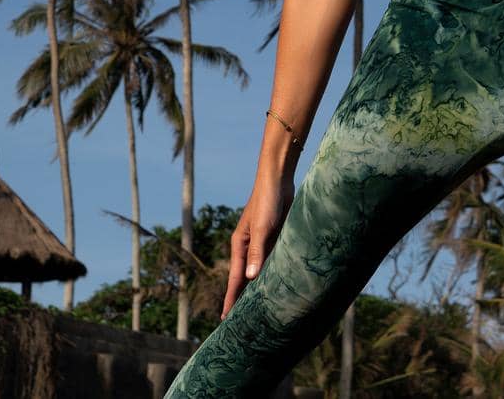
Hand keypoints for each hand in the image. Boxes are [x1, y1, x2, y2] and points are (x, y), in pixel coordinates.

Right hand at [222, 173, 294, 316]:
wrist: (278, 179)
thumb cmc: (267, 201)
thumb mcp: (261, 228)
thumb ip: (257, 252)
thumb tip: (250, 278)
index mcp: (240, 245)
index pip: (234, 280)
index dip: (231, 300)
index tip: (225, 320)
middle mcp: (249, 247)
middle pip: (244, 279)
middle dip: (241, 299)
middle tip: (239, 323)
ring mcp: (262, 243)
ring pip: (259, 272)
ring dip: (257, 289)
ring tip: (257, 310)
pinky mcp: (275, 238)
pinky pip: (272, 262)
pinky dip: (272, 275)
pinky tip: (277, 285)